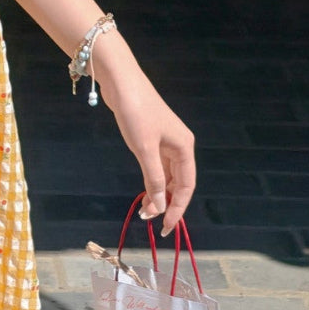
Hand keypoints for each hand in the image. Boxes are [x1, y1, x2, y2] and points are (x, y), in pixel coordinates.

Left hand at [95, 67, 195, 235]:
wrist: (121, 82)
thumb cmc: (136, 113)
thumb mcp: (145, 149)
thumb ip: (154, 179)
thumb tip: (160, 207)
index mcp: (184, 148)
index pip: (186, 187)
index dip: (177, 209)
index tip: (166, 227)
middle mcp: (180, 145)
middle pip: (179, 182)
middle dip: (167, 203)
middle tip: (151, 221)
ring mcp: (166, 141)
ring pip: (167, 175)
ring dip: (158, 193)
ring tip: (145, 210)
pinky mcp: (152, 136)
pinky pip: (157, 165)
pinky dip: (151, 180)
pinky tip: (143, 190)